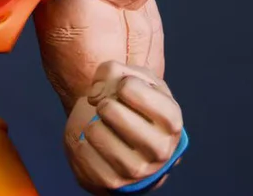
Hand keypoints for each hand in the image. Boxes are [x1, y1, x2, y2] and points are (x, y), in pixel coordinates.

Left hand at [65, 62, 183, 193]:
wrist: (125, 145)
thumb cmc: (133, 106)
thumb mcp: (134, 79)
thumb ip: (114, 71)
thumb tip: (96, 94)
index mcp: (171, 120)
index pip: (133, 89)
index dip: (122, 83)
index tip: (124, 91)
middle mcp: (160, 148)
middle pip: (111, 110)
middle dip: (102, 103)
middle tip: (108, 108)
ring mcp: (138, 169)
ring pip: (96, 132)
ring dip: (92, 124)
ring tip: (102, 127)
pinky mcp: (113, 182)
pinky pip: (83, 153)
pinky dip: (81, 143)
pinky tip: (93, 144)